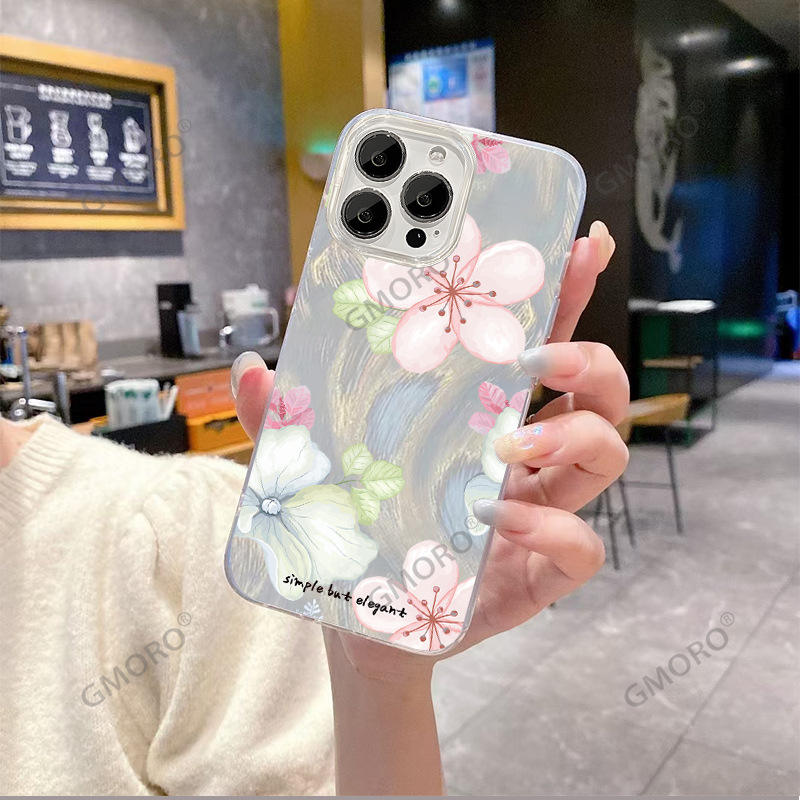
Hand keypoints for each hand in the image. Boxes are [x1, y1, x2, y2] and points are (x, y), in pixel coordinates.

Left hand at [232, 220, 626, 680]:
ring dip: (575, 438)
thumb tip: (252, 366)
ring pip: (605, 457)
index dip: (566, 294)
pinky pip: (581, 549)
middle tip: (545, 356)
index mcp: (482, 421)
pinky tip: (496, 524)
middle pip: (598, 395)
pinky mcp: (537, 578)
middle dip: (591, 360)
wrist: (361, 626)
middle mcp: (523, 463)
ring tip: (513, 446)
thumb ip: (289, 419)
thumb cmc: (357, 534)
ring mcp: (538, 516)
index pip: (538, 346)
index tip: (581, 245)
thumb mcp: (320, 468)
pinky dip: (552, 530)